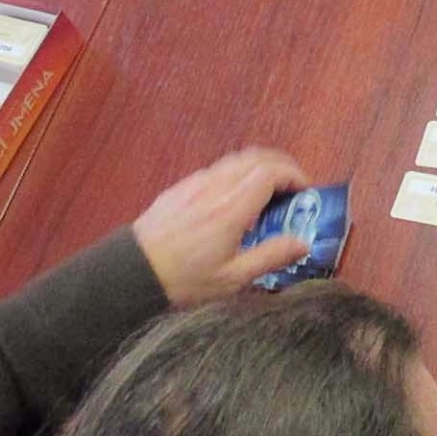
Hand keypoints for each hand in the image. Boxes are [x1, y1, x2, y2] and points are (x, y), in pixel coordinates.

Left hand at [131, 148, 312, 305]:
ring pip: (235, 160)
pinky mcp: (180, 188)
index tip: (305, 191)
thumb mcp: (233, 278)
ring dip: (258, 167)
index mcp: (231, 208)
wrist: (131, 273)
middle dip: (281, 165)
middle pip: (256, 157)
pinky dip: (236, 173)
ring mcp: (195, 184)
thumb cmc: (183, 279)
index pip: (271, 172)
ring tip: (267, 192)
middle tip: (294, 186)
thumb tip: (303, 243)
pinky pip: (216, 169)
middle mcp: (214, 187)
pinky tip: (234, 199)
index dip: (294, 175)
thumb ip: (271, 256)